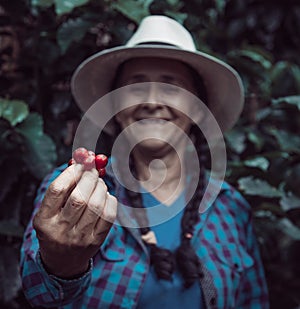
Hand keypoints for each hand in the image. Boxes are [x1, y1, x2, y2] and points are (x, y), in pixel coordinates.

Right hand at [33, 163, 116, 277]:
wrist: (62, 261)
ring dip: (101, 187)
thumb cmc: (56, 227)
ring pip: (95, 205)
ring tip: (99, 183)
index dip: (71, 172)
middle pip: (79, 198)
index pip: (57, 190)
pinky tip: (105, 196)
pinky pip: (108, 216)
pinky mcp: (96, 242)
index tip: (81, 163)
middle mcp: (61, 230)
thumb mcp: (50, 210)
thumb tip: (83, 161)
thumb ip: (64, 187)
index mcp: (44, 220)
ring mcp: (79, 238)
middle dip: (89, 178)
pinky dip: (110, 200)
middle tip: (93, 170)